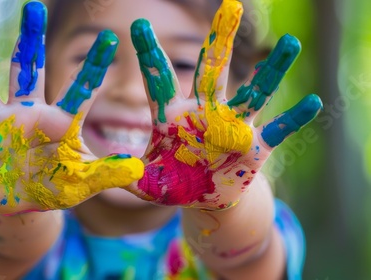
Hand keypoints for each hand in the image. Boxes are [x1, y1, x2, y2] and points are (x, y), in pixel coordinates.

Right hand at [0, 1, 142, 214]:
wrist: (20, 202)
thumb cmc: (54, 187)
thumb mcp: (83, 184)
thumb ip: (107, 175)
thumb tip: (138, 171)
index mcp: (57, 123)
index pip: (80, 90)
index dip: (94, 67)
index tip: (111, 39)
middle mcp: (25, 115)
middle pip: (28, 72)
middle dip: (30, 41)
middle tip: (33, 7)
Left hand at [127, 0, 321, 209]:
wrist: (205, 196)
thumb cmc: (174, 183)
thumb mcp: (149, 183)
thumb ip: (130, 177)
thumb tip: (116, 172)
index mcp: (172, 116)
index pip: (159, 79)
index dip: (149, 53)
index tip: (137, 22)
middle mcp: (204, 112)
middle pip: (212, 71)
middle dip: (219, 40)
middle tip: (230, 3)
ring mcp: (232, 127)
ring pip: (253, 93)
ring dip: (272, 71)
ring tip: (291, 43)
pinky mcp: (254, 146)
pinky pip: (277, 130)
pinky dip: (293, 119)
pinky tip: (314, 103)